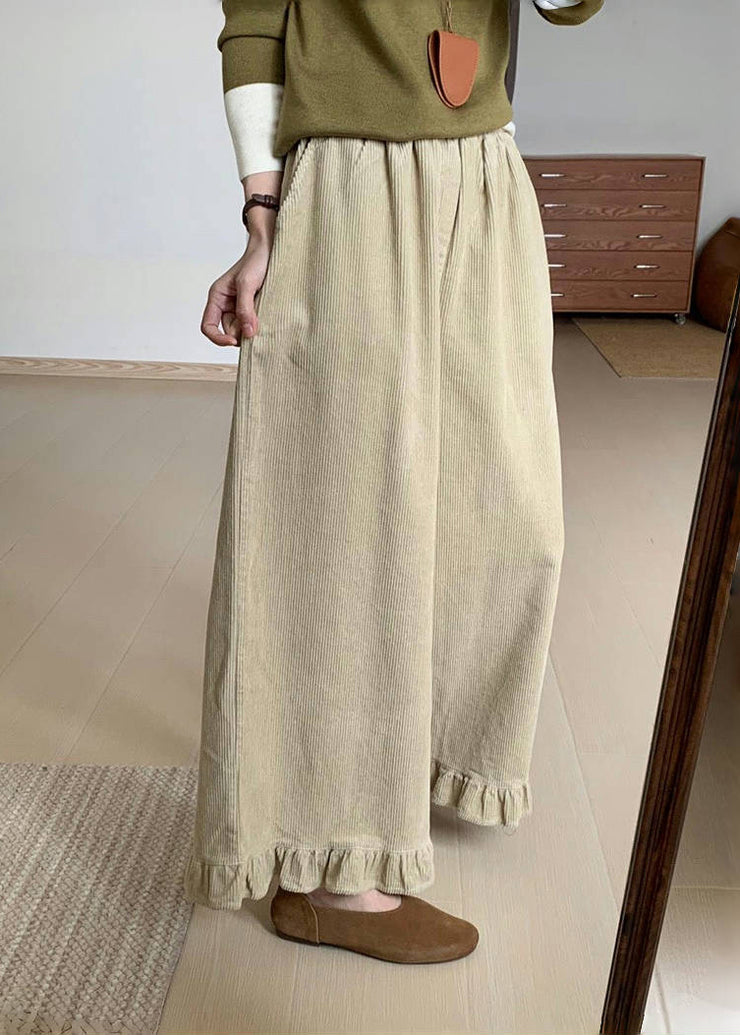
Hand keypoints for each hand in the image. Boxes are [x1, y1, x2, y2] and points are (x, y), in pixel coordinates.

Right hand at [201, 169, 282, 346]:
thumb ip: (245, 309)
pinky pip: (251, 325)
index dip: (218, 338)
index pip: (208, 327)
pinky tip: (265, 316)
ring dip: (251, 328)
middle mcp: (225, 305)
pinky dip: (258, 325)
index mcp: (217, 298)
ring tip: (262, 313)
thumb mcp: (247, 285)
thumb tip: (247, 334)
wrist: (270, 250)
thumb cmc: (255, 262)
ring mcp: (238, 308)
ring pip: (241, 330)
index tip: (234, 341)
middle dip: (241, 332)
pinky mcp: (252, 309)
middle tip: (256, 322)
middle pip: (228, 332)